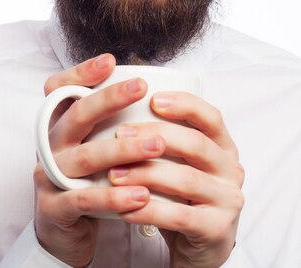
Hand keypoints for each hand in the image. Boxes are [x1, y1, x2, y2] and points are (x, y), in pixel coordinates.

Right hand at [34, 54, 166, 266]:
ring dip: (123, 150)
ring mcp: (48, 175)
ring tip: (157, 145)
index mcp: (58, 127)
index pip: (58, 91)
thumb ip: (106, 124)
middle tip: (141, 87)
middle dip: (108, 99)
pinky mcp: (54, 207)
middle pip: (75, 116)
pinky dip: (113, 196)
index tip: (110, 61)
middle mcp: (50, 146)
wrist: (62, 231)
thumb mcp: (89, 148)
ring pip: (84, 157)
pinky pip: (84, 199)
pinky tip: (141, 195)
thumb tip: (149, 90)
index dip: (80, 73)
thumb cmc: (85, 182)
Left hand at [108, 92, 243, 266]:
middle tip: (119, 135)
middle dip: (153, 137)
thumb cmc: (180, 196)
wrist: (197, 245)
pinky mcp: (216, 229)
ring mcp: (227, 200)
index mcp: (222, 147)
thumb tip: (117, 111)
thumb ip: (161, 140)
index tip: (152, 99)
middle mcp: (231, 170)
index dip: (184, 105)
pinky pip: (178, 216)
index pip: (210, 117)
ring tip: (114, 174)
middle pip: (195, 144)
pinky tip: (124, 208)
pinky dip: (148, 211)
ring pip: (185, 180)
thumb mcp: (177, 163)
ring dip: (145, 174)